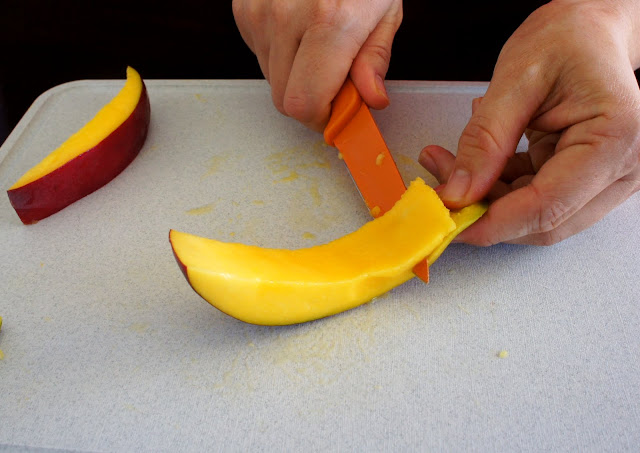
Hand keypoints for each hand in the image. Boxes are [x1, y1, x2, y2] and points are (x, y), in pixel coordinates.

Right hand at [232, 0, 401, 130]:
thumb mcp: (385, 8)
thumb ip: (374, 59)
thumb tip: (370, 99)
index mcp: (330, 21)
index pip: (304, 104)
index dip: (322, 120)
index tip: (339, 115)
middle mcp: (286, 17)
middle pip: (284, 99)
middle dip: (312, 101)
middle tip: (335, 82)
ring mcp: (259, 12)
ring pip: (271, 79)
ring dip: (297, 76)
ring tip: (318, 45)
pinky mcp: (244, 8)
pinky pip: (260, 55)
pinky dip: (281, 54)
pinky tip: (299, 30)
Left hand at [419, 0, 639, 245]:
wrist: (588, 31)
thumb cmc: (568, 40)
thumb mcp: (516, 79)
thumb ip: (485, 140)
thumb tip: (458, 192)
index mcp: (614, 139)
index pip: (548, 207)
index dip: (493, 222)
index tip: (449, 221)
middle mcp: (621, 168)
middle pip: (543, 222)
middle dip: (484, 211)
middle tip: (439, 189)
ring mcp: (605, 178)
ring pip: (534, 216)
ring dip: (485, 200)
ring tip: (446, 163)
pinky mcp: (583, 179)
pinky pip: (534, 200)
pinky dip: (497, 188)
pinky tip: (474, 163)